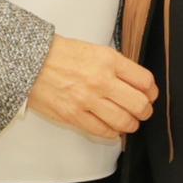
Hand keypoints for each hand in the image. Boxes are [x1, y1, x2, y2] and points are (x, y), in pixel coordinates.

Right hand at [26, 35, 157, 138]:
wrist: (30, 62)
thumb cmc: (60, 54)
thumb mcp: (94, 50)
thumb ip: (117, 66)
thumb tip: (137, 84)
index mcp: (109, 60)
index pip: (145, 81)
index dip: (152, 91)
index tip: (150, 95)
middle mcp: (101, 80)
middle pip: (139, 104)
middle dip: (145, 111)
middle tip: (141, 111)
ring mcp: (87, 100)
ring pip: (124, 122)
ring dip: (130, 125)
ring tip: (127, 122)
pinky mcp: (74, 116)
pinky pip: (103, 131)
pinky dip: (112, 133)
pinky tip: (111, 128)